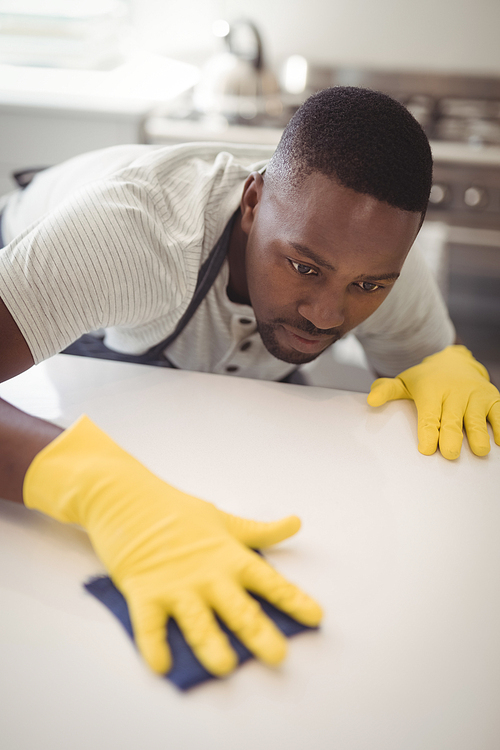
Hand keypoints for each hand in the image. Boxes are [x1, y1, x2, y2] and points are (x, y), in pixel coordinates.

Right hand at [23, 416, 321, 675]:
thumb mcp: (223, 519)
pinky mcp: (142, 590)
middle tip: (278, 656)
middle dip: (258, 633)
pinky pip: (149, 624)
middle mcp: (207, 574)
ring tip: (225, 666)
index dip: (293, 599)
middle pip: (238, 608)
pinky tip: (161, 665)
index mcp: (229, 556)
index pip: (269, 580)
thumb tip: (295, 523)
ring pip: (197, 621)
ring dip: (210, 644)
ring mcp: (174, 584)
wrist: (125, 496)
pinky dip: (153, 644)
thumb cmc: (176, 510)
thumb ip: (259, 531)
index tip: (316, 618)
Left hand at [367, 345, 499, 458]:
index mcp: (432, 390)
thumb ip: (387, 391)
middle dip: (452, 436)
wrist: (455, 361)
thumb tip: (371, 400)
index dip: (428, 432)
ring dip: (478, 434)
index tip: (427, 449)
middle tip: (450, 454)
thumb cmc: (427, 380)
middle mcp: (454, 392)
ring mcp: (475, 395)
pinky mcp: (493, 398)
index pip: (429, 415)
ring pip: (477, 418)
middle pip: (452, 419)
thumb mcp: (406, 383)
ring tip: (479, 451)